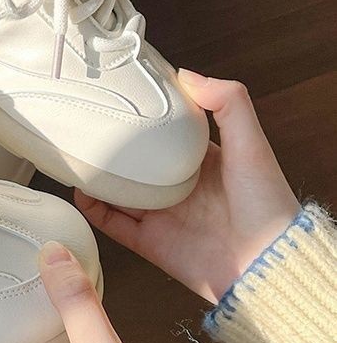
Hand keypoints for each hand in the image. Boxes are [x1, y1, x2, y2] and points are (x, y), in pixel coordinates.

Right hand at [75, 70, 299, 303]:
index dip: (142, 115)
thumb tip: (187, 75)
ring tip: (74, 156)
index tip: (118, 96)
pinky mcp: (149, 242)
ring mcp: (161, 215)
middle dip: (111, 146)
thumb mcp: (252, 146)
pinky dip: (93, 210)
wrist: (265, 268)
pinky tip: (80, 192)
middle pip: (134, 161)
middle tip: (85, 125)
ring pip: (117, 190)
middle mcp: (178, 187)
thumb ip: (228, 104)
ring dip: (96, 176)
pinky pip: (112, 224)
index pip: (164, 132)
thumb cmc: (268, 207)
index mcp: (201, 161)